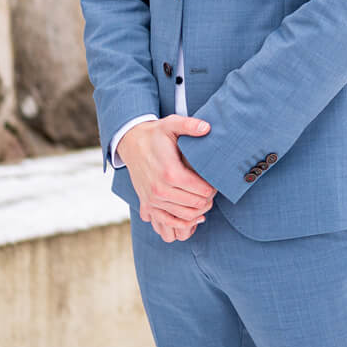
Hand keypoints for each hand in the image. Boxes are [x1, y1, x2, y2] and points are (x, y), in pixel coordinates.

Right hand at [117, 115, 216, 240]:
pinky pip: (169, 222)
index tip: (215, 181)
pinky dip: (183, 222)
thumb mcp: (171, 124)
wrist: (131, 143)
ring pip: (185, 216)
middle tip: (211, 190)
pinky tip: (194, 216)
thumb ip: (190, 125)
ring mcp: (153, 199)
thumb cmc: (155, 134)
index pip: (201, 190)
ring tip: (204, 200)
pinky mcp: (148, 204)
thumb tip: (207, 128)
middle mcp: (160, 190)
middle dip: (208, 199)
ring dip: (199, 211)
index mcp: (170, 172)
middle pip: (196, 204)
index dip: (213, 188)